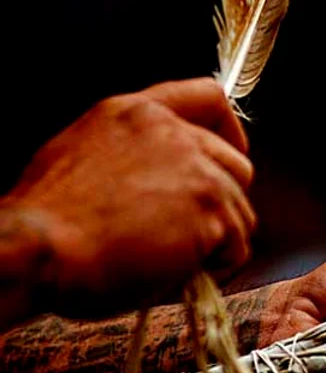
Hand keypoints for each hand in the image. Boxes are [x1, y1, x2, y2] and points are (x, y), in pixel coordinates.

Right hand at [4, 78, 255, 316]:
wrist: (37, 249)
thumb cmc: (47, 223)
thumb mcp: (79, 157)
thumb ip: (130, 155)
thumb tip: (157, 183)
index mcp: (135, 114)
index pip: (208, 98)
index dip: (229, 131)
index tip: (230, 155)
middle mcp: (172, 133)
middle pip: (237, 166)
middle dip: (223, 204)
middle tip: (191, 235)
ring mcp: (197, 169)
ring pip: (241, 211)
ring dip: (217, 242)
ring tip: (173, 262)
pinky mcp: (211, 208)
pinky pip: (239, 246)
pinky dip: (219, 267)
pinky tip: (182, 274)